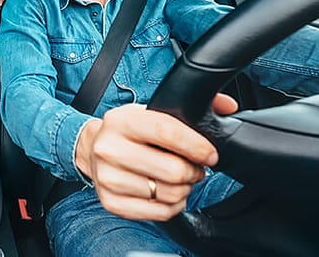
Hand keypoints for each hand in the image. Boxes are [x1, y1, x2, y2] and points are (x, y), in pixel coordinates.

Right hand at [75, 94, 236, 221]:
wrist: (91, 147)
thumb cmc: (128, 131)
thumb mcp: (150, 110)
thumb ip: (190, 106)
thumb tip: (228, 106)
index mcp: (121, 120)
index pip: (168, 132)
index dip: (198, 146)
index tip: (210, 154)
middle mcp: (109, 148)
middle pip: (172, 170)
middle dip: (193, 171)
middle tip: (194, 168)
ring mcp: (108, 177)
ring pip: (168, 194)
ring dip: (184, 189)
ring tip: (179, 180)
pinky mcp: (110, 202)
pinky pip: (159, 213)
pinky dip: (172, 206)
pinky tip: (168, 193)